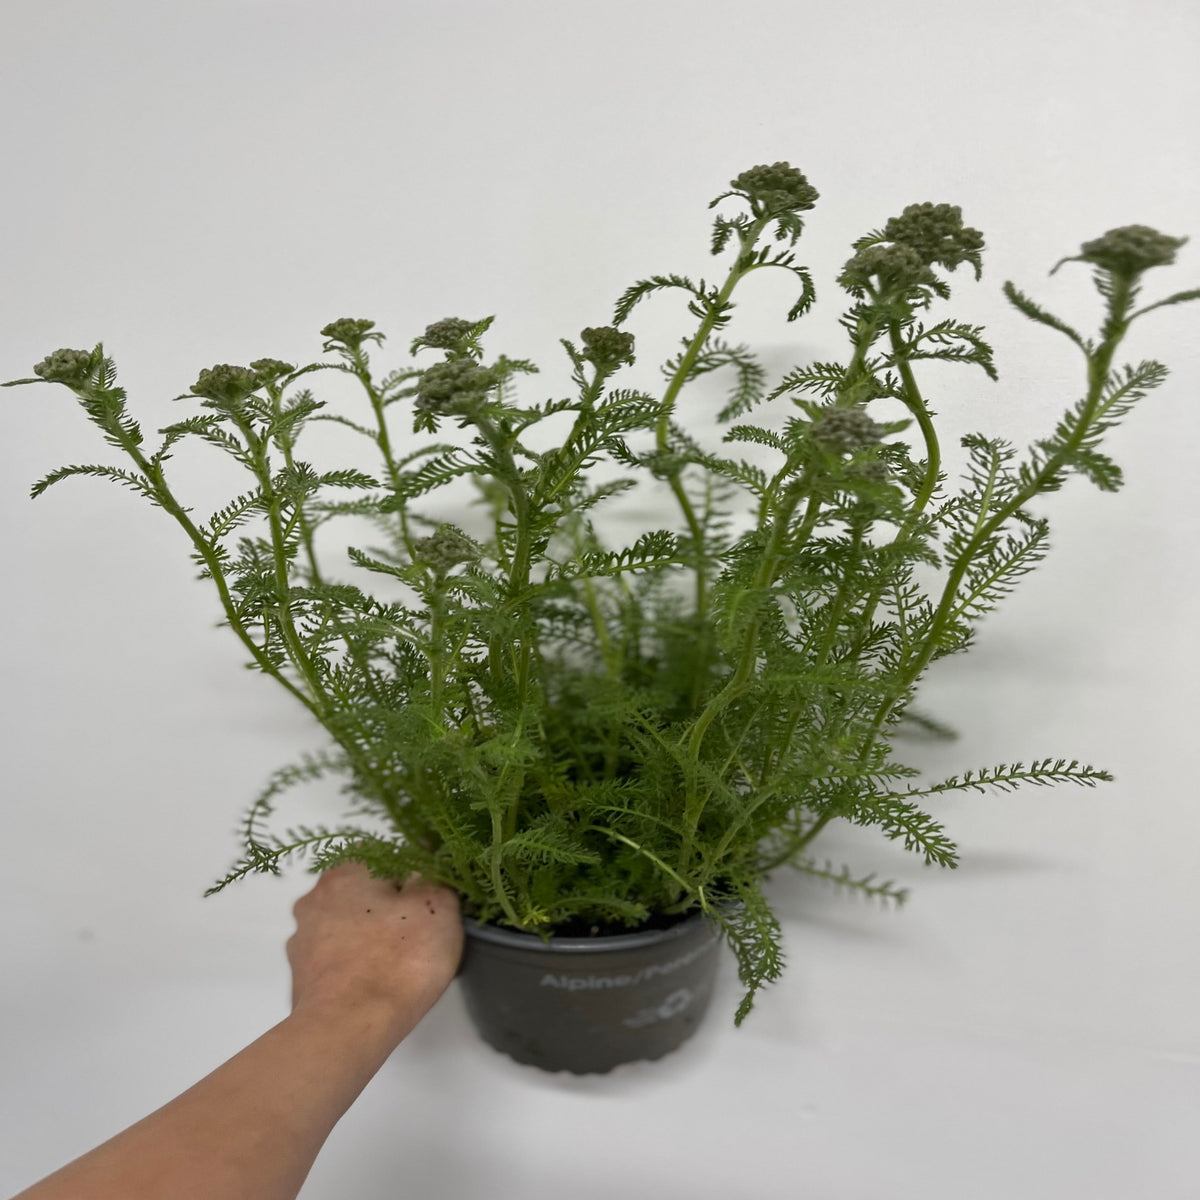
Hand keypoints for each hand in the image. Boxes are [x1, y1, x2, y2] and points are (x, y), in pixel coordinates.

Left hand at [286, 861, 463, 1031]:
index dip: (408, 874)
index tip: (426, 898)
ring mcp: (302, 941)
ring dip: (366, 937)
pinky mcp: (300, 979)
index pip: (380, 855)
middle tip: (416, 931)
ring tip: (396, 963)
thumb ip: (433, 876)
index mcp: (345, 873)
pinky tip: (375, 983)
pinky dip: (353, 966)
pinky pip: (335, 961)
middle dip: (384, 906)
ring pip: (344, 927)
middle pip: (359, 892)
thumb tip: (424, 865)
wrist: (348, 1029)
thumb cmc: (398, 959)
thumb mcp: (437, 906)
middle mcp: (314, 900)